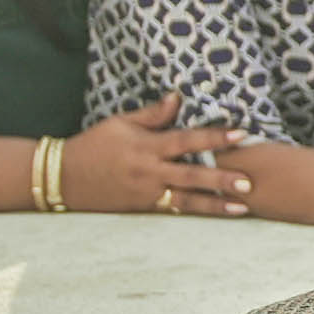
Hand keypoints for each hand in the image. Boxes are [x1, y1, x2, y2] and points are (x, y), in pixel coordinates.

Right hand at [63, 96, 254, 215]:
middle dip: (221, 179)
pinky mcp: (142, 208)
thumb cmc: (94, 145)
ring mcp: (146, 194)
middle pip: (191, 176)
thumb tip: (178, 97)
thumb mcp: (120, 123)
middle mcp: (149, 172)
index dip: (214, 137)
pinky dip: (195, 213)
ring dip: (216, 205)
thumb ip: (153, 115)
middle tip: (249, 183)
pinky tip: (216, 216)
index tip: (241, 134)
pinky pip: (173, 211)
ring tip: (242, 208)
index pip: (186, 140)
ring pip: (186, 201)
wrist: (64, 177)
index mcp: (146, 147)